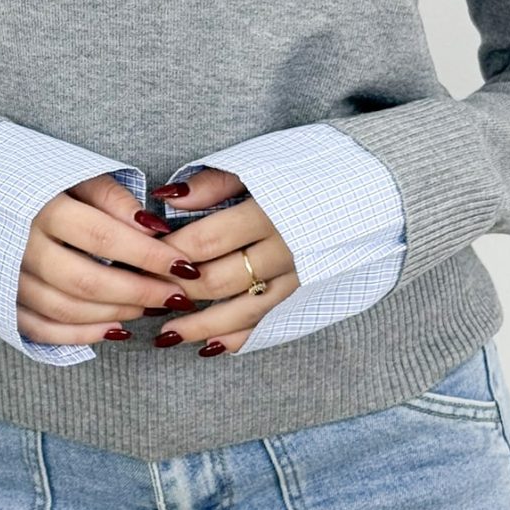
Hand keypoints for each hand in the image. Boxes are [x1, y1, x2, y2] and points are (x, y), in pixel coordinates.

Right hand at [16, 172, 203, 345]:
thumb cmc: (39, 178)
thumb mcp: (75, 172)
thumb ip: (112, 198)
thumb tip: (153, 228)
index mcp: (42, 208)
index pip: (102, 237)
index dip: (146, 254)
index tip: (183, 263)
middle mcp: (21, 246)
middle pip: (86, 281)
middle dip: (139, 292)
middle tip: (176, 295)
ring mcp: (8, 278)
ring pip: (66, 310)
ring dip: (114, 313)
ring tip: (150, 308)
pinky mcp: (1, 300)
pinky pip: (40, 329)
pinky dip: (79, 336)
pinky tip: (113, 329)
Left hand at [147, 167, 300, 354]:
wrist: (369, 187)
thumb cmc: (309, 168)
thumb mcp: (261, 162)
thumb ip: (215, 183)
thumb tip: (168, 200)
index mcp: (269, 213)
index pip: (205, 241)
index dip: (168, 252)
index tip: (141, 257)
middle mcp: (285, 251)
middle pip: (218, 280)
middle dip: (177, 290)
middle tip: (144, 297)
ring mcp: (298, 278)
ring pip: (241, 311)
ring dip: (200, 326)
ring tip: (165, 336)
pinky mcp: (307, 294)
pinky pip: (268, 323)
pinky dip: (239, 338)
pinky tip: (209, 347)